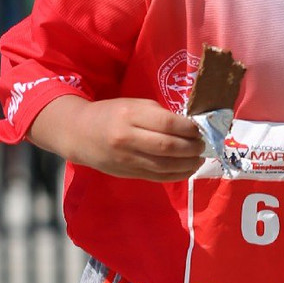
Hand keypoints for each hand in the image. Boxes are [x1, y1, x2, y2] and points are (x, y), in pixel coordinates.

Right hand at [32, 94, 205, 181]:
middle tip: (204, 144)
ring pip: (164, 166)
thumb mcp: (133, 105)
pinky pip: (157, 177)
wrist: (79, 134)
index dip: (189, 128)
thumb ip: (159, 114)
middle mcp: (128, 139)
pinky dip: (176, 175)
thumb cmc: (111, 114)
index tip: (200, 128)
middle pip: (168, 147)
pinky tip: (188, 169)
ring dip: (188, 164)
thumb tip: (189, 126)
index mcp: (130, 116)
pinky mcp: (127, 173)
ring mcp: (127, 159)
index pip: (167, 123)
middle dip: (192, 147)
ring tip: (200, 158)